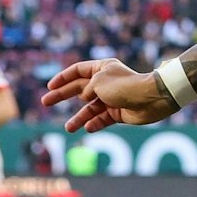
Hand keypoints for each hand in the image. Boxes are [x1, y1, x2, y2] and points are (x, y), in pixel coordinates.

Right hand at [41, 59, 177, 131]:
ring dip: (79, 118)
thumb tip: (85, 98)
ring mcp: (112, 98)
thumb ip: (87, 88)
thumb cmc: (124, 86)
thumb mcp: (99, 82)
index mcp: (101, 68)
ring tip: (69, 128)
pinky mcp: (119, 112)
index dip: (62, 78)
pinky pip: (103, 119)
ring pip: (91, 108)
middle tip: (45, 103)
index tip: (50, 86)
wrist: (151, 100)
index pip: (77, 71)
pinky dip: (95, 123)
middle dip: (62, 96)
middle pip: (79, 89)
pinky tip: (88, 128)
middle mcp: (105, 82)